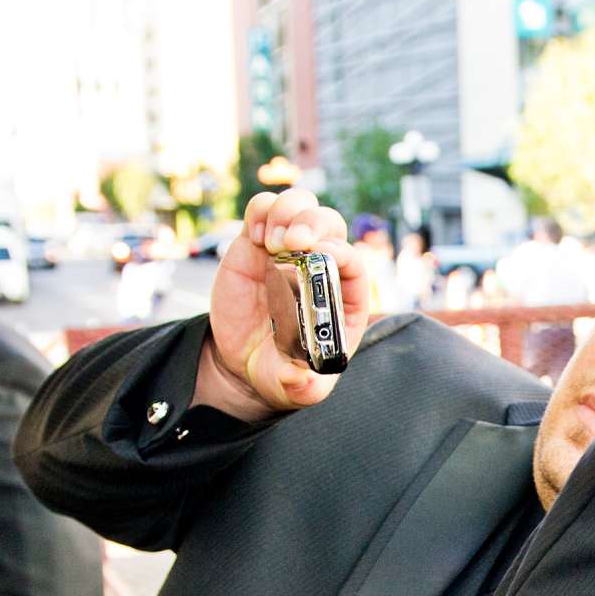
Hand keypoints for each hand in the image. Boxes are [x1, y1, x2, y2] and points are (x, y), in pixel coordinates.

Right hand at [195, 191, 368, 420]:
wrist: (242, 363)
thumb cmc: (282, 372)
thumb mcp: (296, 388)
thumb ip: (302, 386)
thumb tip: (298, 377)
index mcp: (341, 298)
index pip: (352, 263)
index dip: (340, 252)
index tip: (320, 253)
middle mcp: (318, 267)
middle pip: (329, 224)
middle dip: (314, 224)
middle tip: (293, 243)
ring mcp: (287, 251)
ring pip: (300, 206)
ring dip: (288, 212)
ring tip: (272, 242)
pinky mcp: (256, 244)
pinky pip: (264, 209)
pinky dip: (262, 211)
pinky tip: (257, 235)